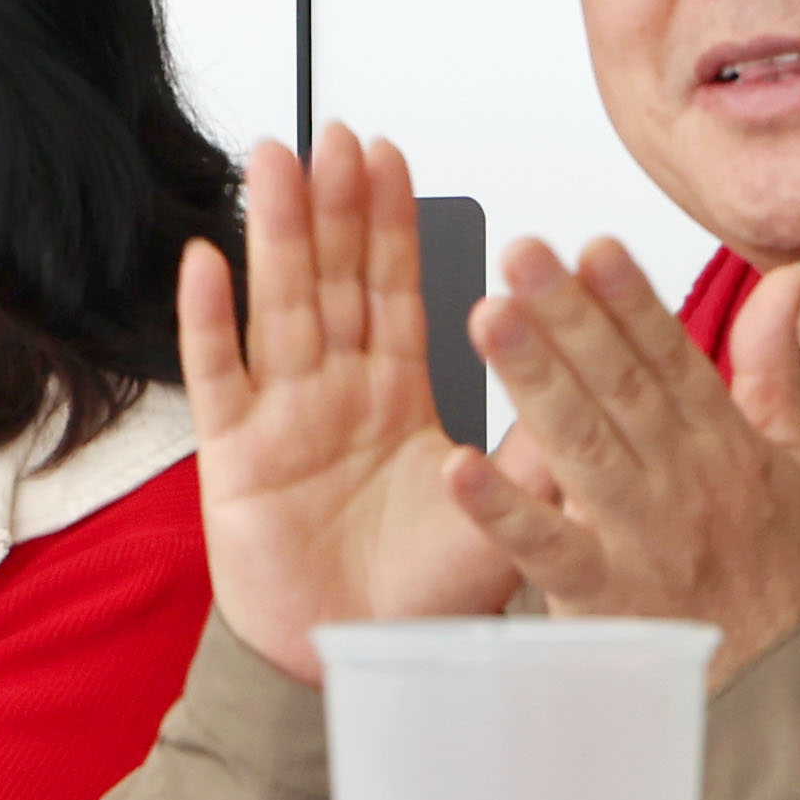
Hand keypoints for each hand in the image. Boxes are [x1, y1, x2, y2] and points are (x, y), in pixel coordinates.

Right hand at [185, 128, 519, 684]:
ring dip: (273, 233)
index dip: (388, 221)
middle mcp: (335, 395)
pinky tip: (204, 262)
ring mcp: (280, 419)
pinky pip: (217, 377)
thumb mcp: (506, 511)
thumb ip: (542, 445)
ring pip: (277, 306)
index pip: (393, 289)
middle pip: (331, 278)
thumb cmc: (424, 599)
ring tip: (273, 162)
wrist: (361, 665)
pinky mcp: (234, 459)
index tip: (388, 156)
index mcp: (396, 397)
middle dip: (332, 204)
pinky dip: (208, 321)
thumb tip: (595, 377)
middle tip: (333, 134)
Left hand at [446, 236, 799, 676]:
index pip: (670, 356)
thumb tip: (788, 277)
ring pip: (579, 446)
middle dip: (568, 315)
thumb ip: (771, 366)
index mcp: (720, 442)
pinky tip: (457, 466)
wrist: (775, 691)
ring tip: (488, 320)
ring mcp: (639, 536)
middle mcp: (680, 479)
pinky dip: (502, 509)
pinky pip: (544, 546)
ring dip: (532, 382)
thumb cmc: (770, 572)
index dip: (630, 299)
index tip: (592, 245)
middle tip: (519, 254)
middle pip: (617, 385)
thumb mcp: (790, 463)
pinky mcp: (600, 594)